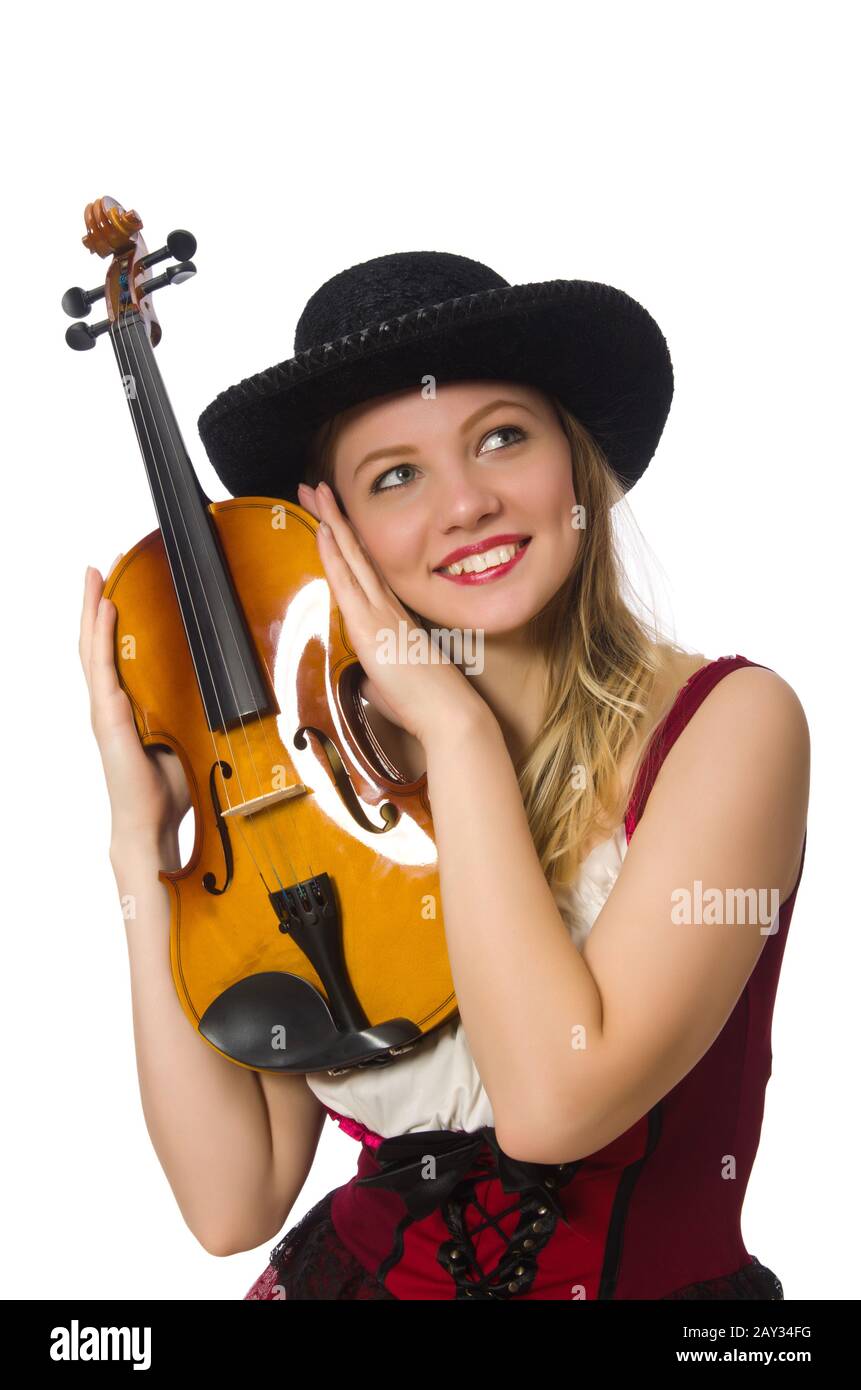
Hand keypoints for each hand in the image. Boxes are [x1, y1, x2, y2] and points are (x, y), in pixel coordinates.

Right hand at [79, 559, 191, 851]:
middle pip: (96, 643)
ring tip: (94, 575)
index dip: (113, 618)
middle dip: (96, 602)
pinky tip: (103, 609)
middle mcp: (111, 704)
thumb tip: (229, 688)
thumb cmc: (172, 789)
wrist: (153, 827)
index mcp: (128, 707)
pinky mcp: (110, 719)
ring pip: (92, 649)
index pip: (116, 653)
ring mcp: (106, 711)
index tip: (119, 584)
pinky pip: (103, 669)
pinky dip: (101, 636)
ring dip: (92, 609)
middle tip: (100, 565)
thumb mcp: (190, 738)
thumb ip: (196, 711)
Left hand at [297, 481, 484, 747]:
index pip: (365, 572)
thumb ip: (377, 671)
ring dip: (331, 522)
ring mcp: (380, 613)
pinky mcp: (371, 626)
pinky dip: (335, 552)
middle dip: (335, 518)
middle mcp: (387, 608)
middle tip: (317, 487)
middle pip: (357, 553)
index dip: (348, 541)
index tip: (332, 518)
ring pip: (352, 557)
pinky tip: (324, 530)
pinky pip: (348, 581)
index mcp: (393, 619)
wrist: (449, 715)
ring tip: (315, 492)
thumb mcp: (391, 684)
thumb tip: (366, 675)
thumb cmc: (424, 706)